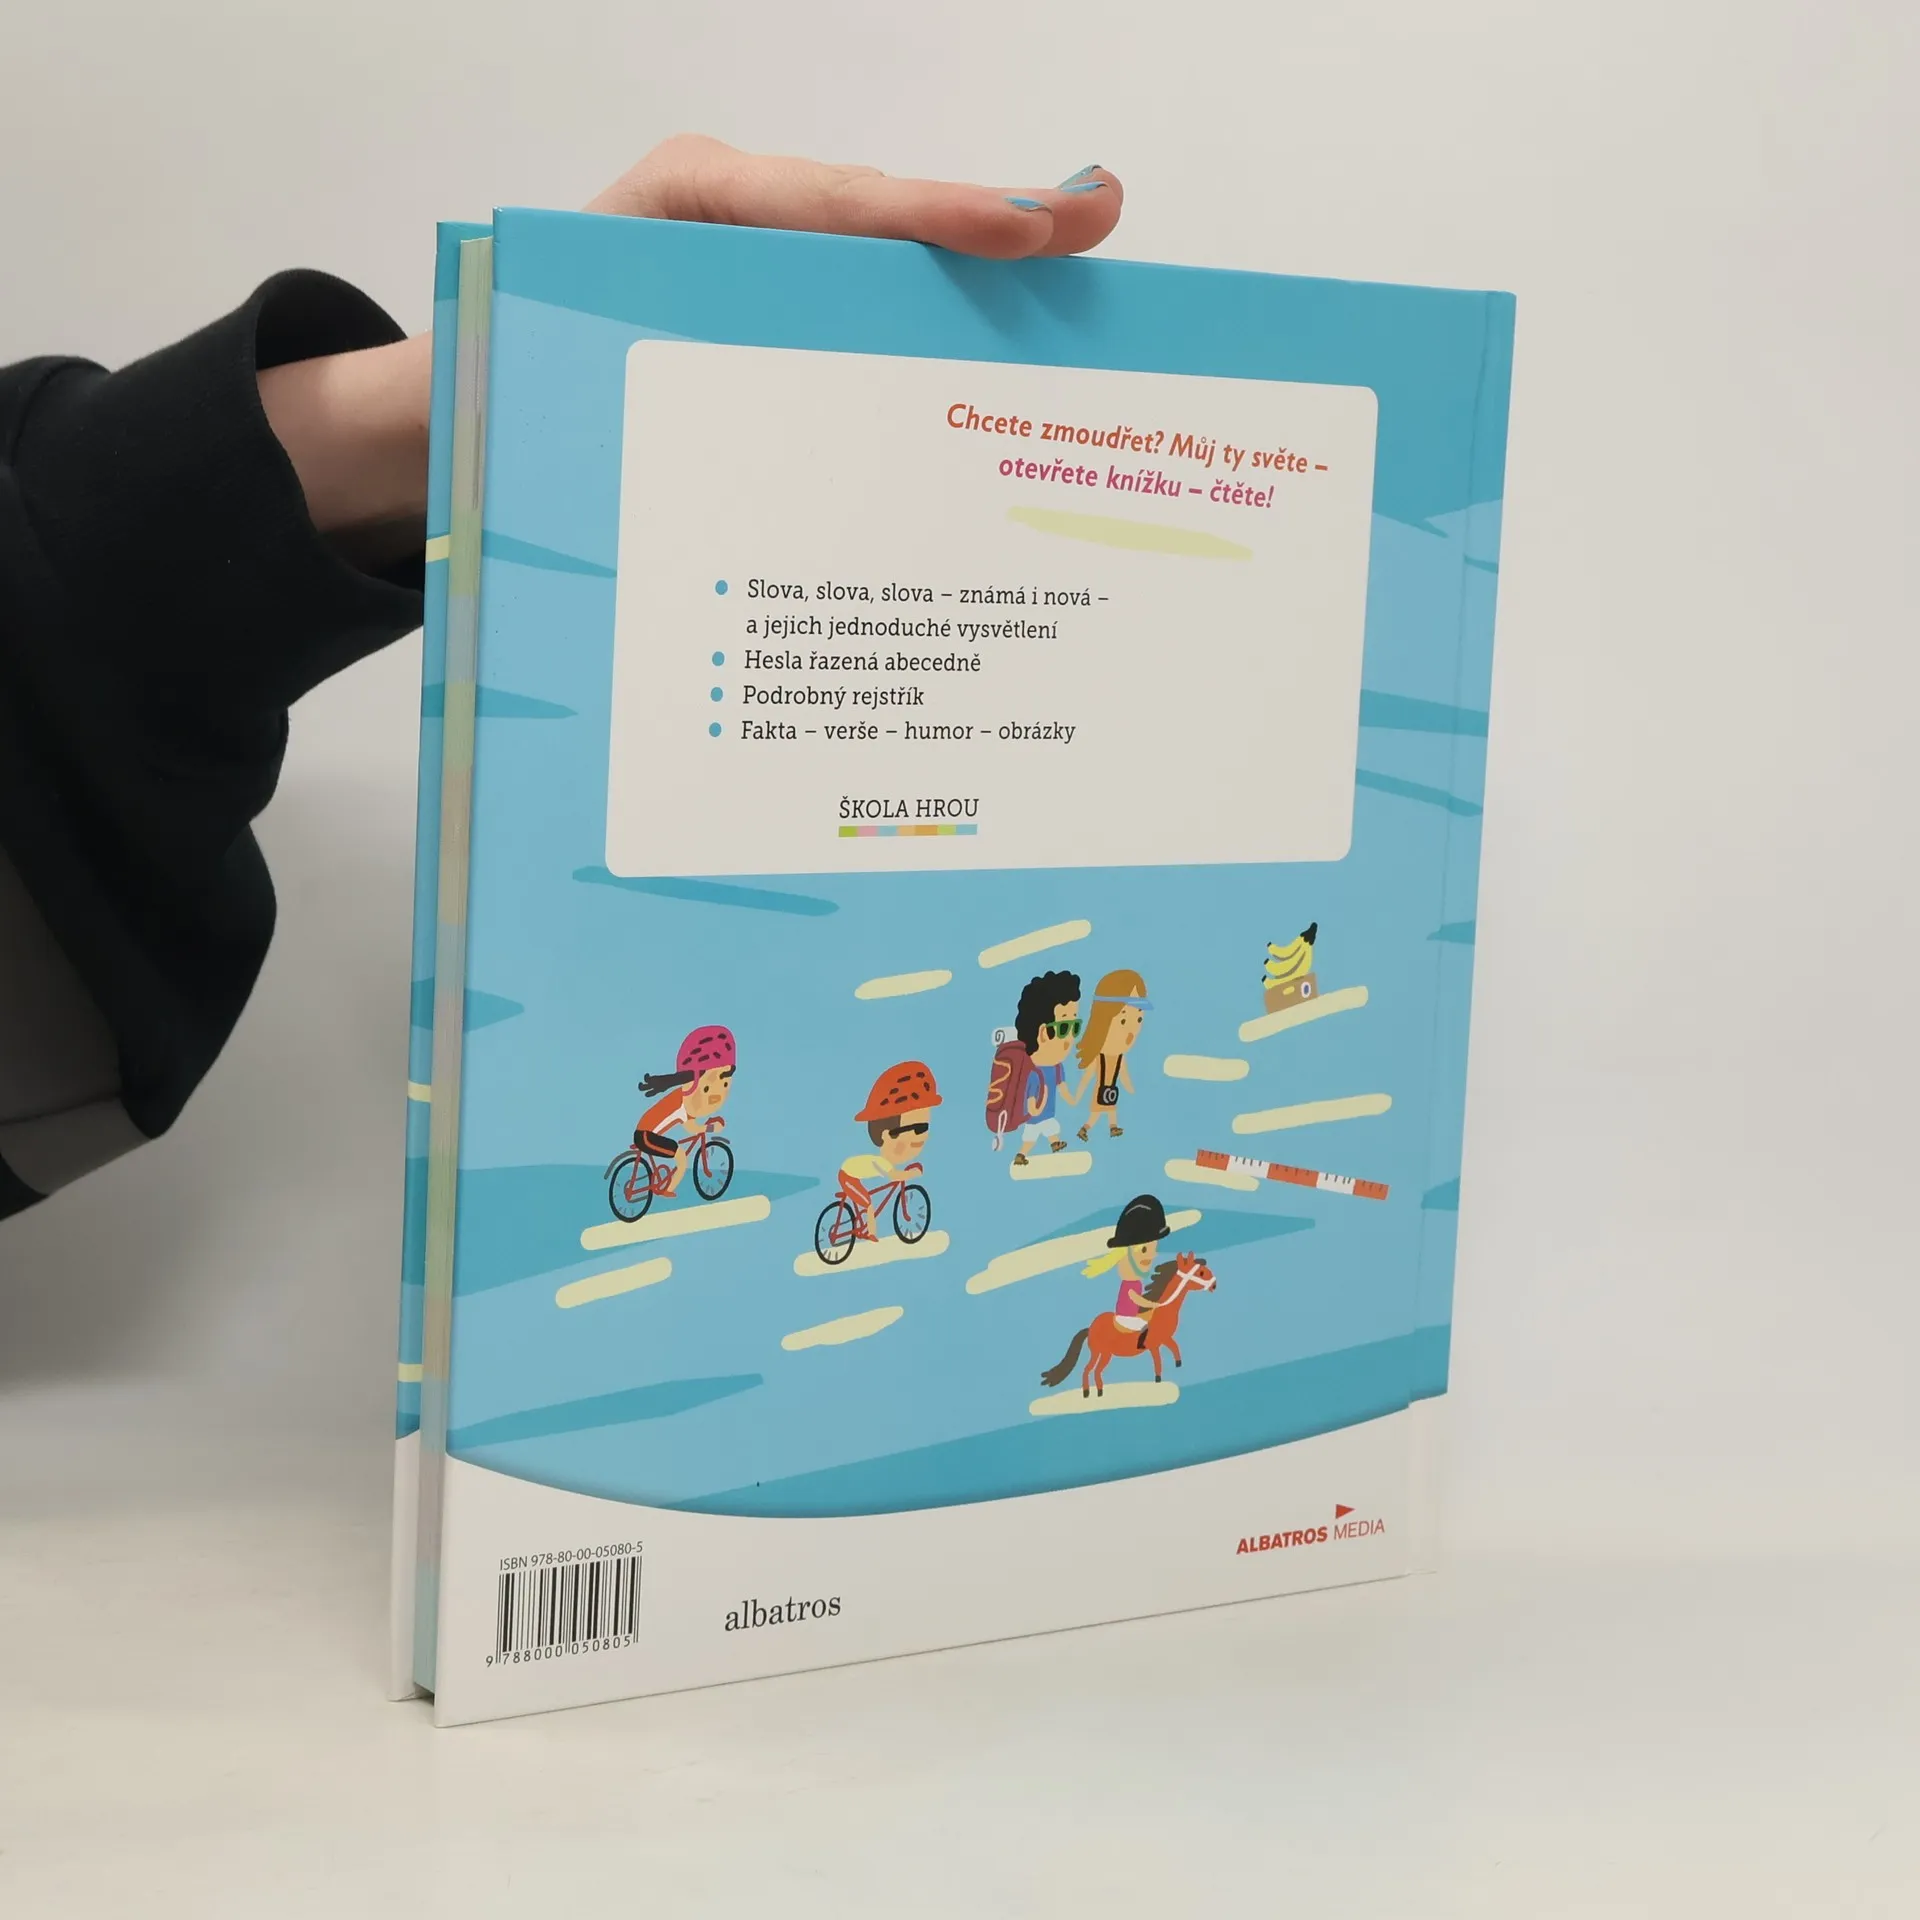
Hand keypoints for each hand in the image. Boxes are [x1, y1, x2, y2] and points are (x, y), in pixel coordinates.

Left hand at [262, 140, 1122, 563]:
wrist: (456, 420)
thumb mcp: (571, 332)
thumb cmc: (509, 368)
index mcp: (688, 207)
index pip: (833, 202)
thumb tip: (744, 377)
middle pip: (881, 220)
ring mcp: (761, 280)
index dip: (932, 216)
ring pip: (884, 272)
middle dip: (988, 224)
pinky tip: (1000, 361)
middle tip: (1098, 221)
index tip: (1026, 229)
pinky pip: (860, 324)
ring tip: (1075, 268)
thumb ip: (663, 333)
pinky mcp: (772, 334)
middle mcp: (737, 228)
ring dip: (977, 278)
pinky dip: (931, 338)